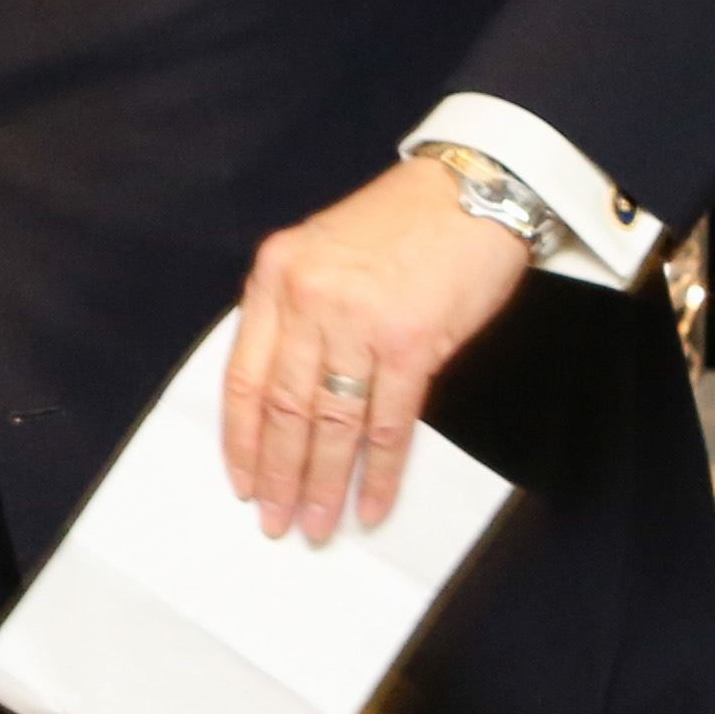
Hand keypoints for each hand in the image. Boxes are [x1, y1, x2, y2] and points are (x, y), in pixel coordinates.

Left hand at [222, 157, 529, 543]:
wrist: (474, 189)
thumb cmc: (405, 222)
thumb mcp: (324, 251)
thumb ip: (297, 311)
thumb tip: (286, 396)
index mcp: (276, 276)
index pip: (242, 375)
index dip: (240, 439)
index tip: (242, 481)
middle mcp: (307, 298)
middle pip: (282, 408)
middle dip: (278, 474)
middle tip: (276, 521)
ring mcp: (357, 321)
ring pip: (329, 423)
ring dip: (323, 482)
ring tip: (317, 524)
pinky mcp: (408, 342)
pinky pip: (385, 424)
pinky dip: (378, 472)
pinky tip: (371, 503)